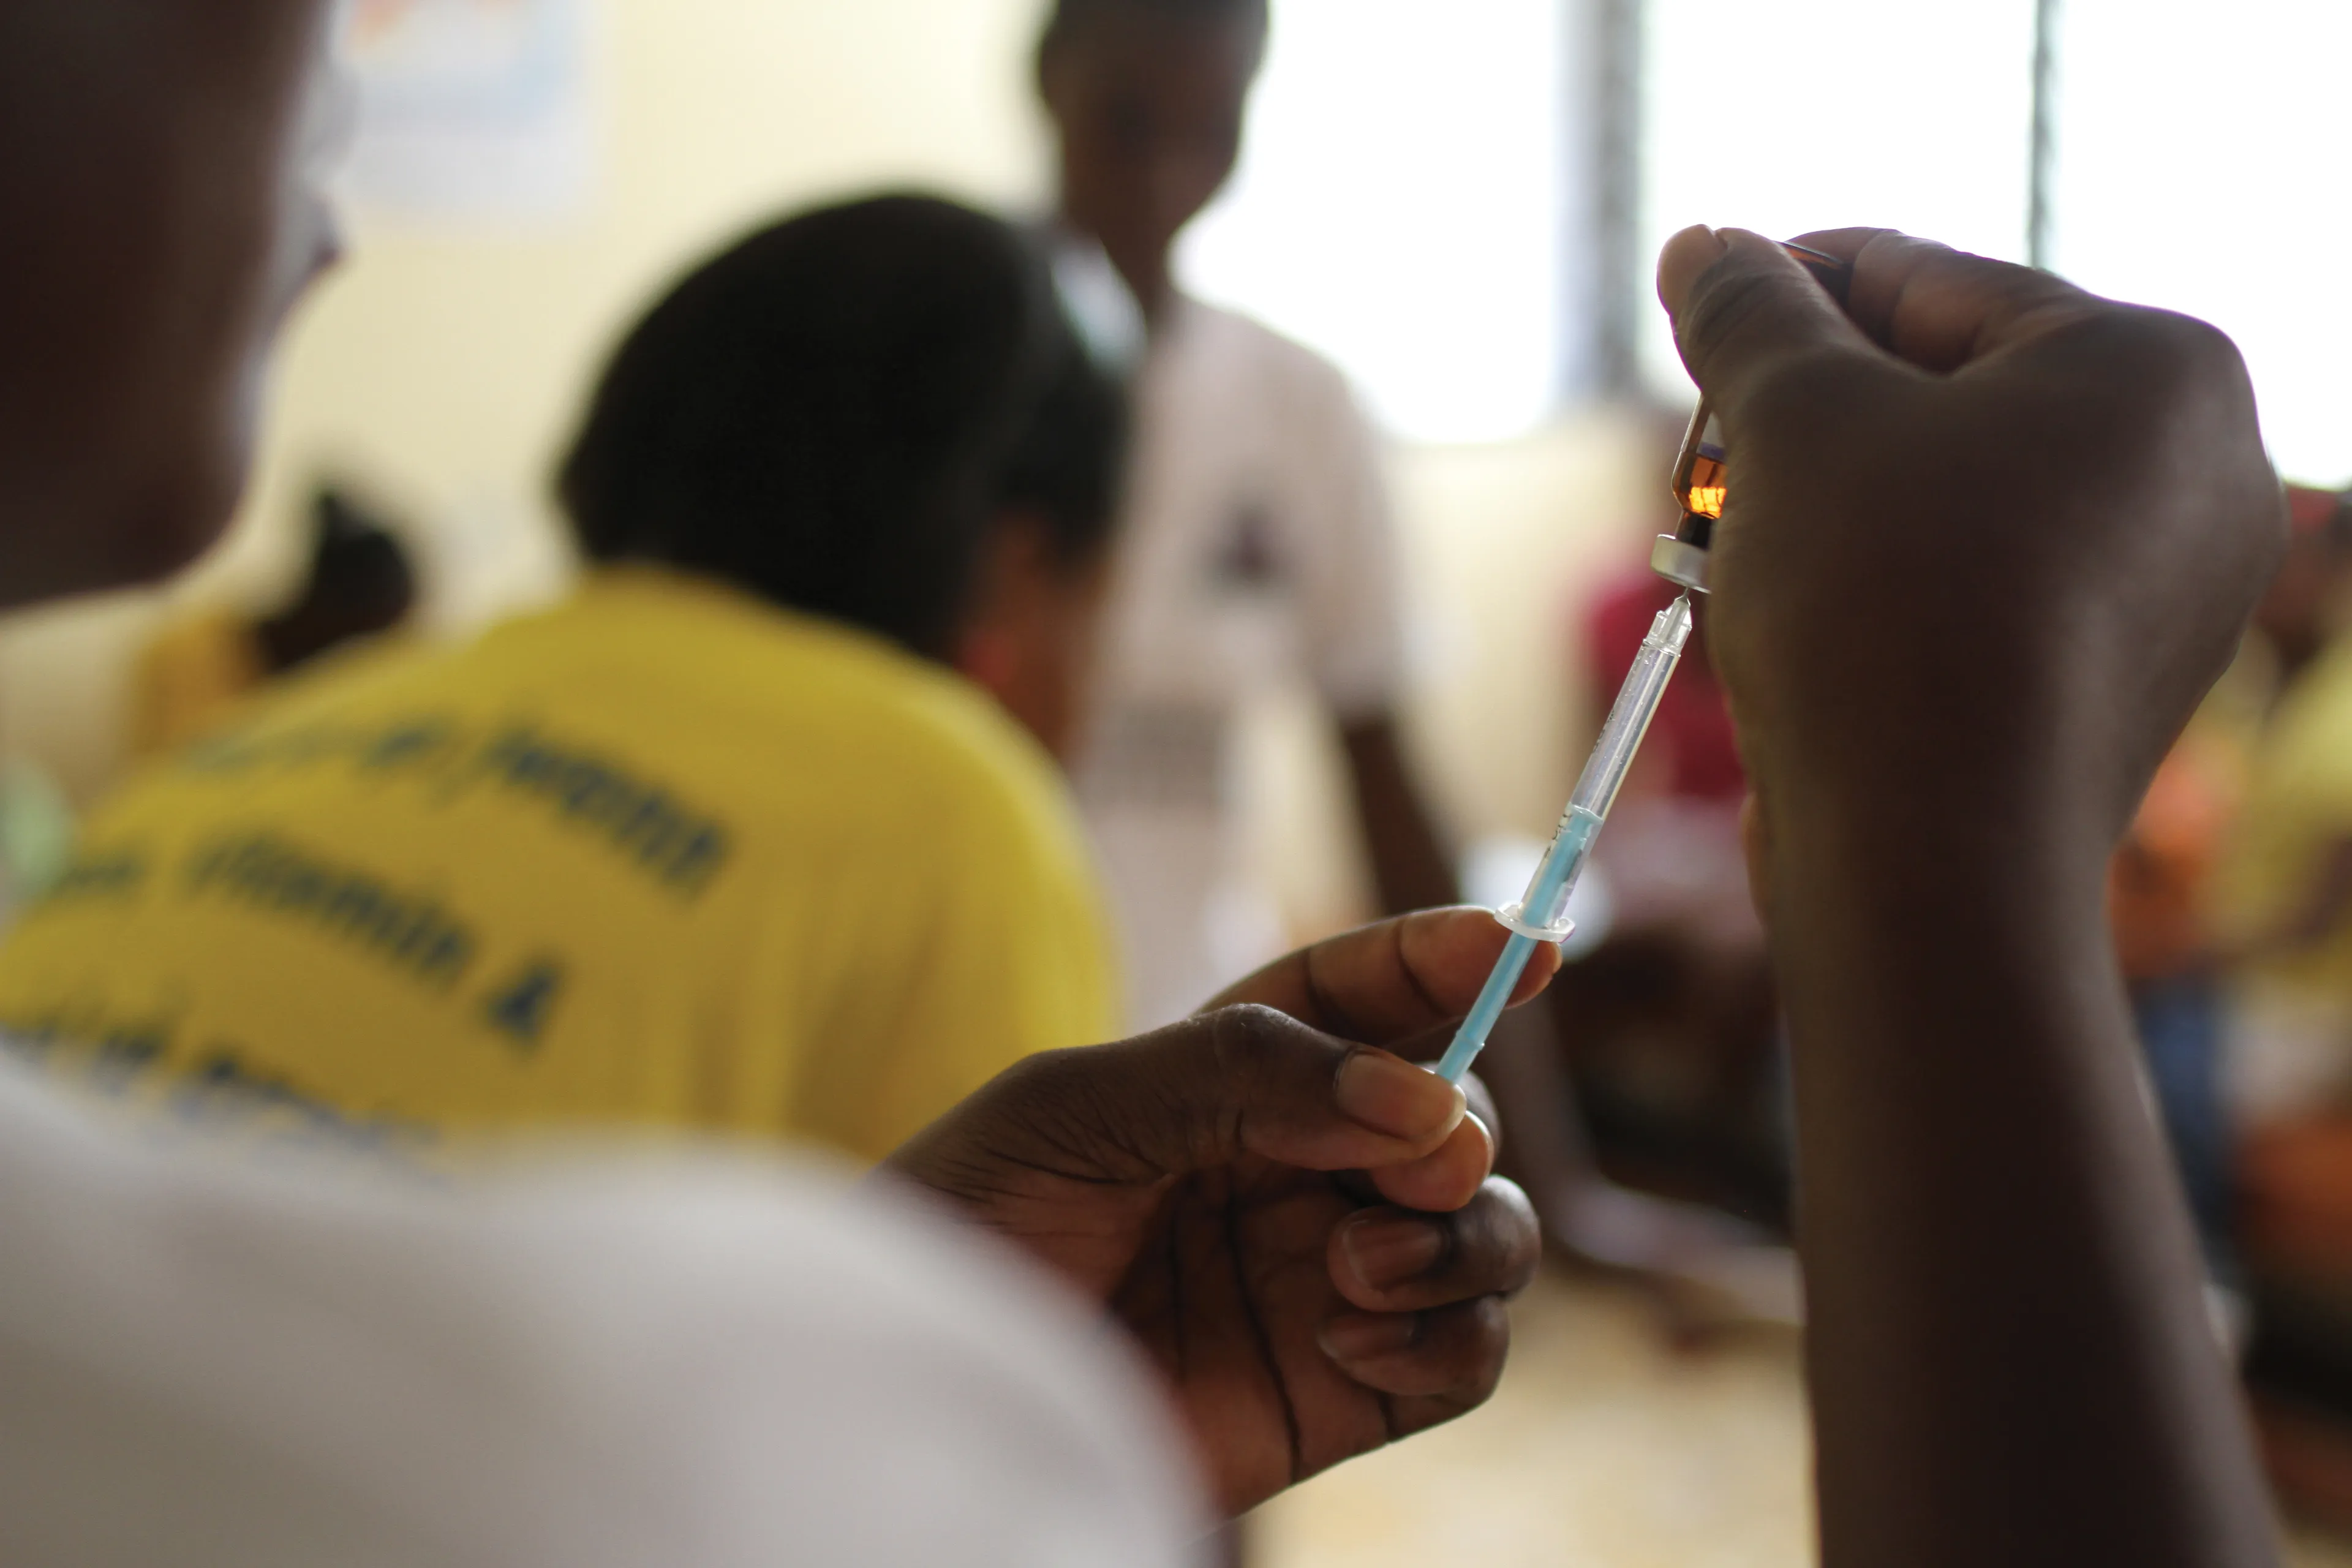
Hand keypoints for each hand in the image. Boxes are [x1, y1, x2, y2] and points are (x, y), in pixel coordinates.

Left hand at [886, 908, 1552, 1516]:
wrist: (911, 1395)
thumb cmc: (969, 1222)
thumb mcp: (1078, 1106)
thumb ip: (1243, 1078)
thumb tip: (1417, 1100)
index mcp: (1235, 1074)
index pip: (1367, 997)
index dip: (1448, 960)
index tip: (1523, 945)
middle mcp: (1301, 1168)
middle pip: (1454, 1115)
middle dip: (1459, 1123)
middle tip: (1420, 1159)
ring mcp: (1329, 1278)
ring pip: (1486, 1231)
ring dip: (1463, 1235)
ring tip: (1356, 1267)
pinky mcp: (1342, 1391)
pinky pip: (1467, 1355)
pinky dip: (1446, 1338)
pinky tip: (1349, 1339)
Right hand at [1663, 227, 2281, 854]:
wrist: (1932, 860)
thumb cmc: (1879, 608)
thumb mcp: (1794, 420)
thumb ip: (1748, 313)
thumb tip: (1703, 246)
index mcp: (2155, 368)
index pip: (1932, 280)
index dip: (1792, 282)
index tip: (1695, 299)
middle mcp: (2194, 474)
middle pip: (1949, 394)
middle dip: (1804, 420)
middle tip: (1701, 451)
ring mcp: (2163, 593)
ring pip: (1951, 502)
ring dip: (1822, 510)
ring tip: (1725, 545)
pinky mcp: (2108, 689)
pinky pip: (1971, 595)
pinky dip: (1872, 590)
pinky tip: (1783, 624)